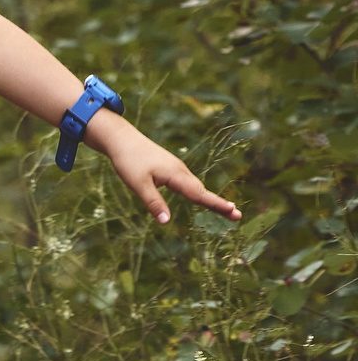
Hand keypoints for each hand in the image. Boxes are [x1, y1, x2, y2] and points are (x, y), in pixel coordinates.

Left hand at [97, 123, 240, 225]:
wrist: (122, 139)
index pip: (199, 194)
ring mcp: (177, 168)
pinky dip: (199, 192)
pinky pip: (188, 183)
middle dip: (219, 204)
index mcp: (176, 175)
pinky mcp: (170, 168)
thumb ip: (153, 203)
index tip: (234, 212)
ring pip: (196, 186)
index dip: (217, 205)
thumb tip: (166, 222)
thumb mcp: (138, 184)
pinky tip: (201, 197)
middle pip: (202, 191)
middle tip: (237, 217)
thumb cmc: (128, 161)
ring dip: (210, 199)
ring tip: (226, 210)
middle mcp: (180, 171)